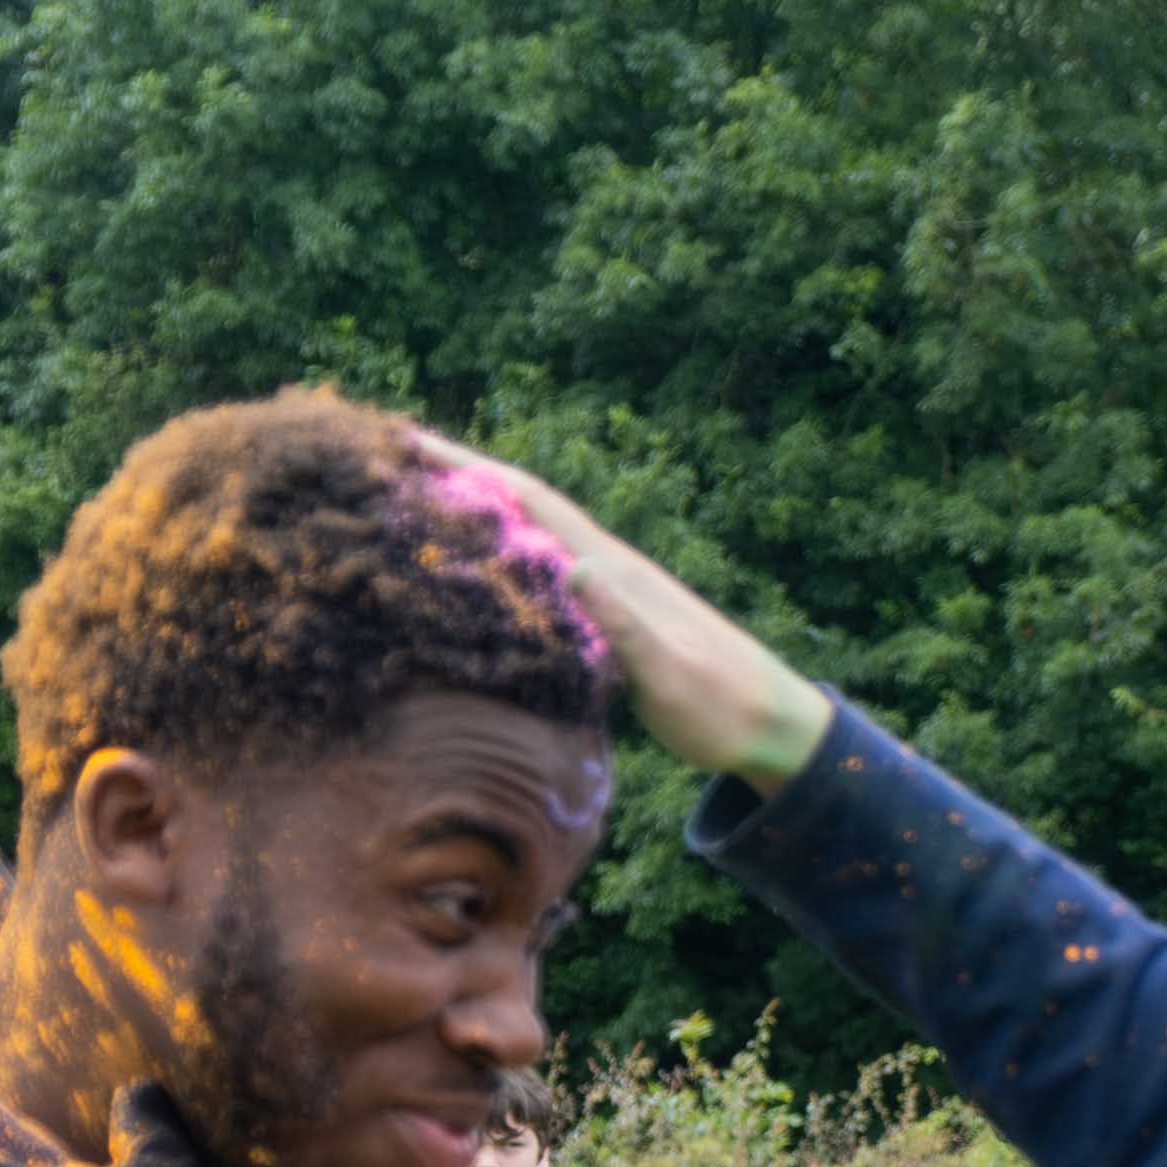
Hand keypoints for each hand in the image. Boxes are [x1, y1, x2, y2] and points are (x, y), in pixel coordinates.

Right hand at [416, 434, 830, 785]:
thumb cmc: (720, 704)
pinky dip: (506, 561)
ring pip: (532, 536)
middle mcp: (607, 567)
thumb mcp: (668, 671)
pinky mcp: (612, 621)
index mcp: (612, 568)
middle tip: (396, 459)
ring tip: (422, 503)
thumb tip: (577, 568)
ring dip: (481, 513)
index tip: (412, 442)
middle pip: (524, 505)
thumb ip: (626, 622)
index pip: (531, 500)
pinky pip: (544, 576)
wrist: (770, 723)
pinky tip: (485, 573)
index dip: (472, 468)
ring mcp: (610, 592)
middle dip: (463, 477)